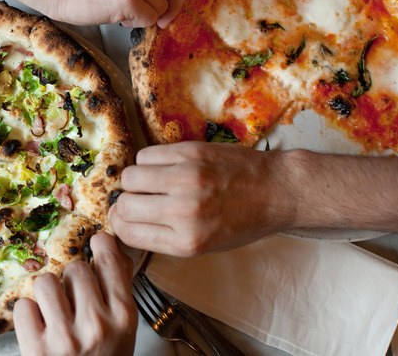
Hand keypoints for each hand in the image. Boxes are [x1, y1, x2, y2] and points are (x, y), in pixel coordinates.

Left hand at [13, 232, 137, 355]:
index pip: (110, 262)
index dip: (100, 245)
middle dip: (70, 279)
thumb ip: (119, 292)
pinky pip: (23, 306)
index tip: (95, 242)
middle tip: (72, 297)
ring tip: (53, 311)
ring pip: (45, 282)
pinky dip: (27, 315)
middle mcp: (96, 324)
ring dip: (46, 293)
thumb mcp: (124, 331)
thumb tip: (110, 250)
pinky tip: (39, 327)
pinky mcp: (35, 347)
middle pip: (75, 269)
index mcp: (122, 317)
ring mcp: (64, 336)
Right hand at [109, 142, 292, 255]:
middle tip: (139, 199)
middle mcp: (184, 212)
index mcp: (187, 242)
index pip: (128, 232)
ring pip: (130, 177)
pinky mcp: (190, 153)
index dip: (121, 224)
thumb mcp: (205, 245)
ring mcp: (187, 179)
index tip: (125, 218)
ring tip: (152, 182)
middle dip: (126, 203)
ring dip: (135, 181)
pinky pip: (146, 155)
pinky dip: (149, 162)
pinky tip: (164, 167)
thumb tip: (124, 221)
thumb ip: (164, 237)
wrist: (277, 190)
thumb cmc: (243, 221)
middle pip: (124, 205)